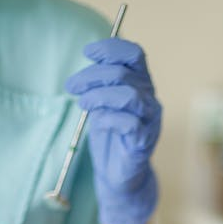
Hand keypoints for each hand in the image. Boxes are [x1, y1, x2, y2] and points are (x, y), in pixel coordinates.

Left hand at [65, 38, 161, 223]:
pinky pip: (129, 123)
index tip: (88, 53)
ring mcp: (150, 121)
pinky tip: (97, 123)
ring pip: (129, 95)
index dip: (111, 48)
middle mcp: (149, 99)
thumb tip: (86, 67)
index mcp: (140, 85)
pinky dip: (108, 119)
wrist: (117, 175)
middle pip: (124, 73)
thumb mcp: (101, 104)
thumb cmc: (110, 137)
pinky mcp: (144, 141)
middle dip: (93, 75)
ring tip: (82, 103)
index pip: (134, 55)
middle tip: (72, 86)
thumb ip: (99, 85)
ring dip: (99, 96)